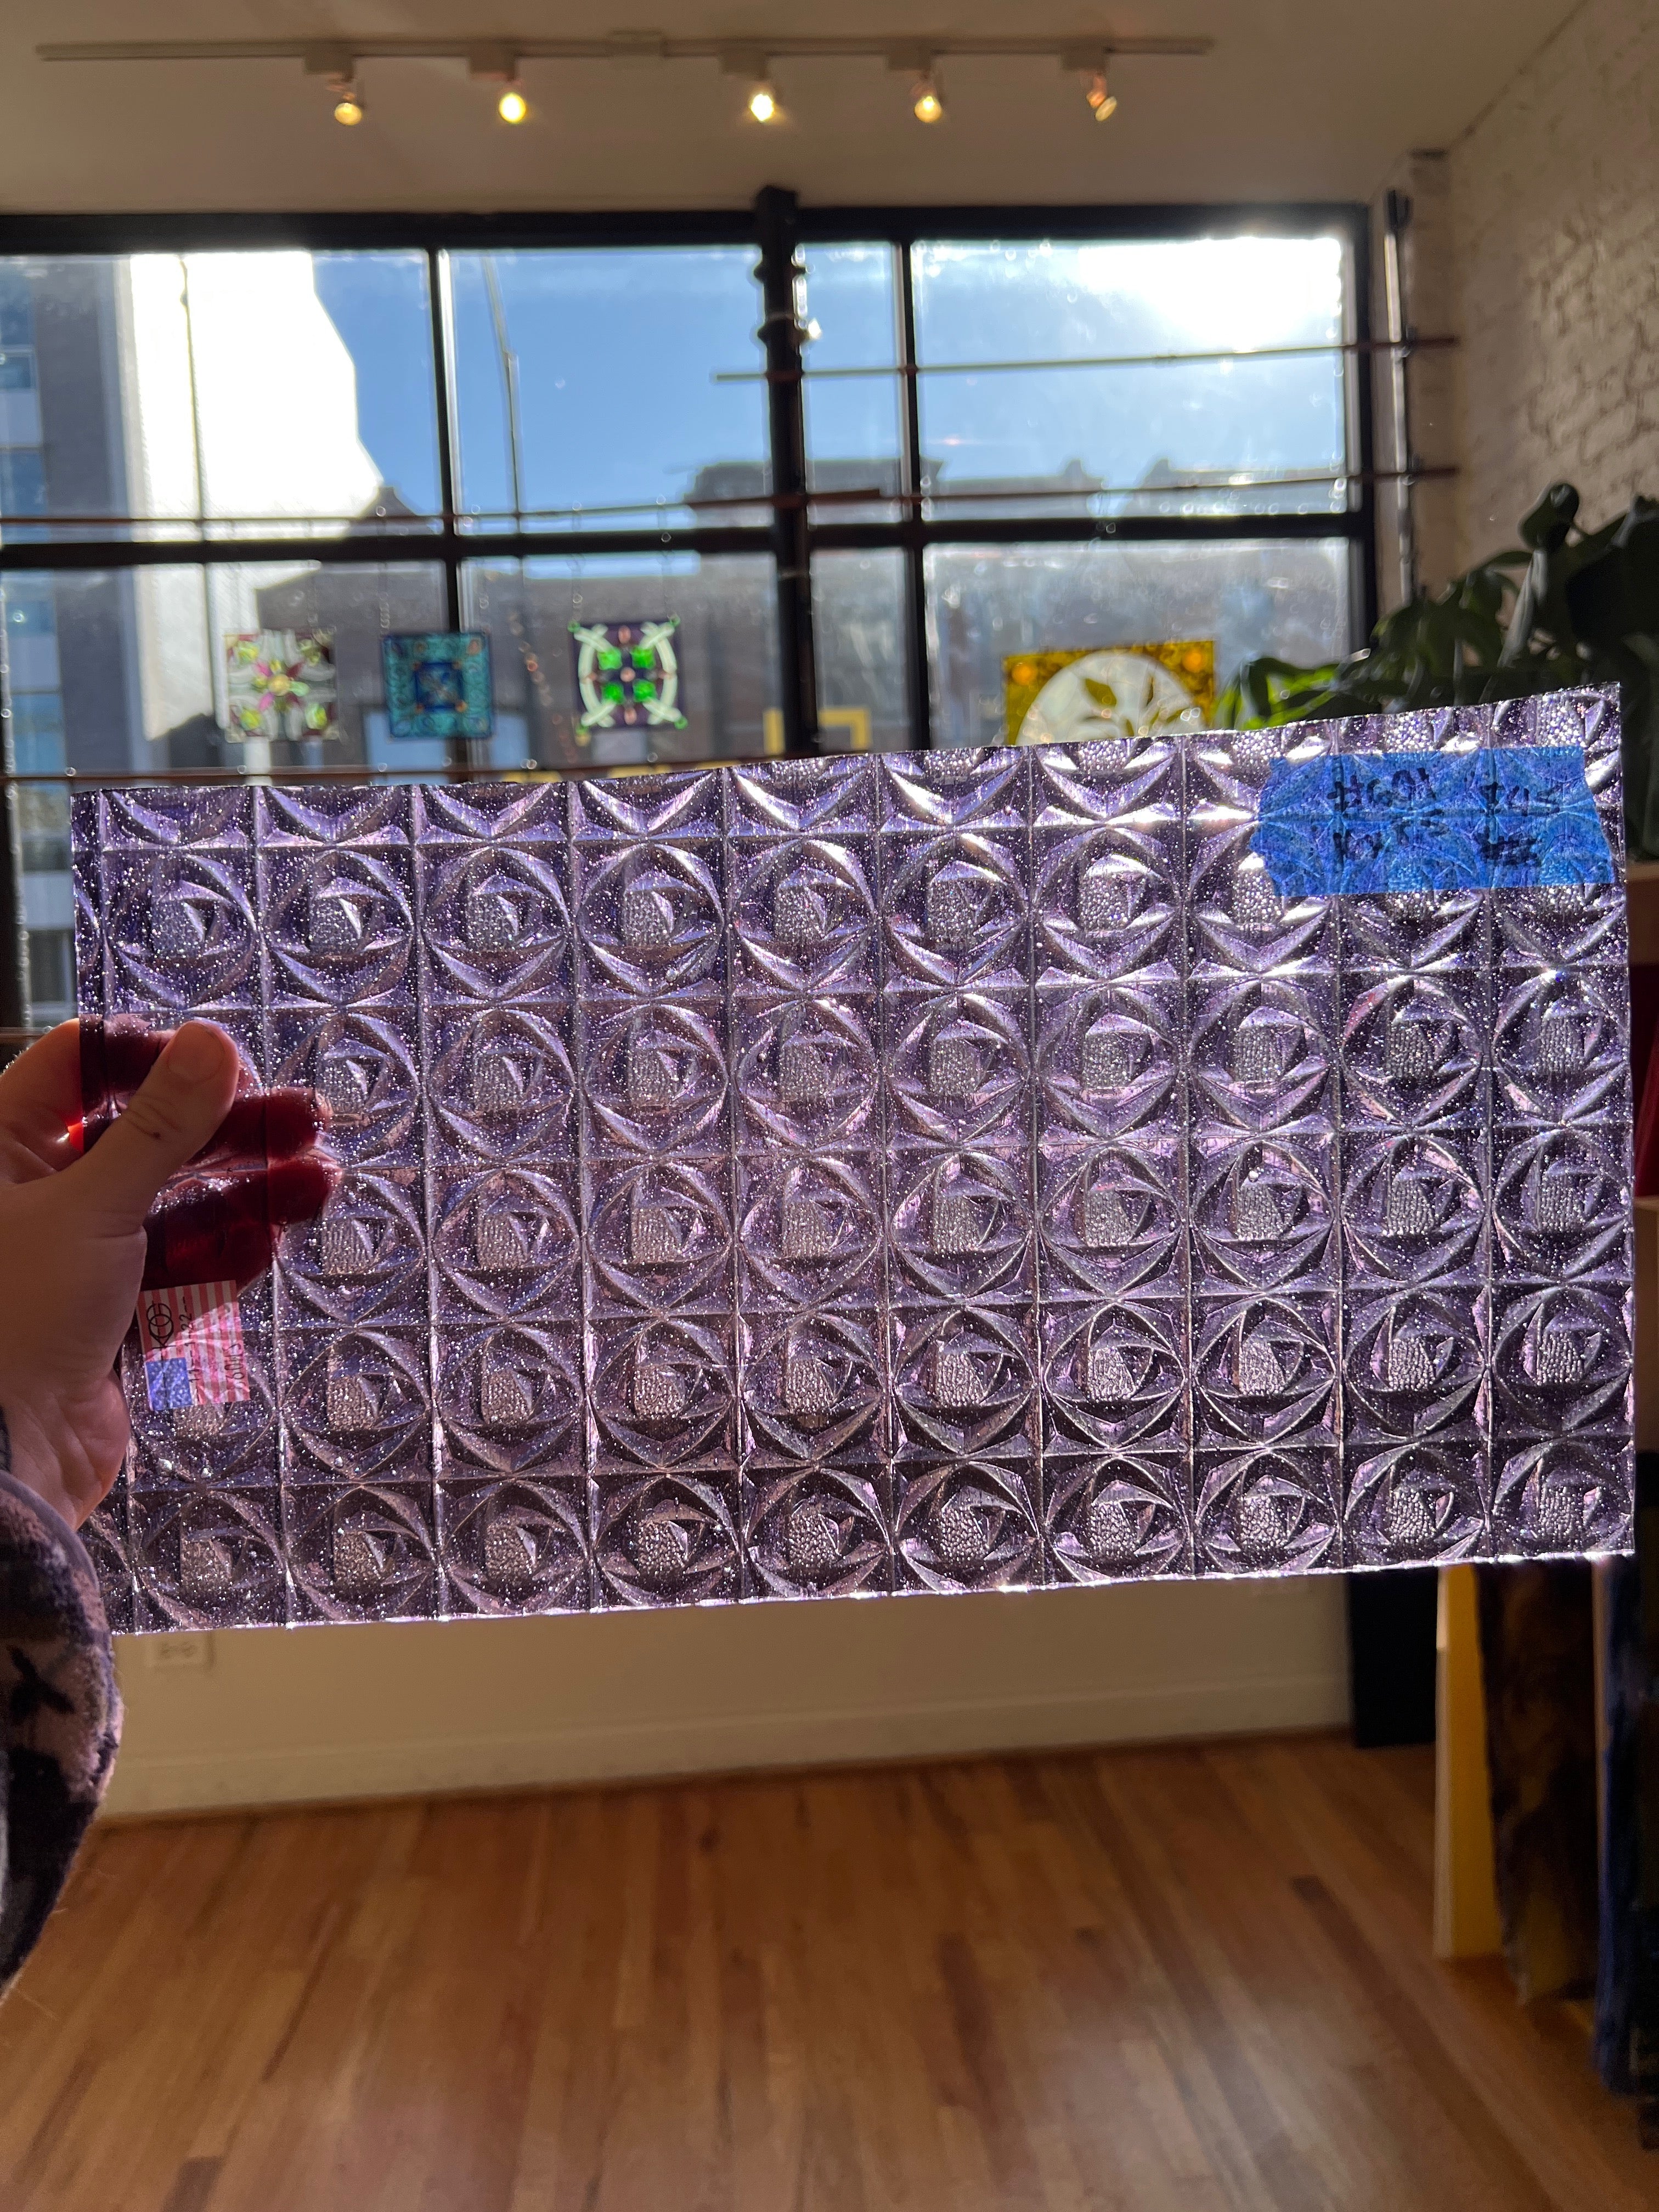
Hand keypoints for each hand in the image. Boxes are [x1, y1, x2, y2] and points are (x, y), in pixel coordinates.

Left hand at [0, 1021, 331, 1531]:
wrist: (8, 1459)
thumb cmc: (17, 1320)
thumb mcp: (93, 1205)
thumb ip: (160, 1126)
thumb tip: (212, 1043)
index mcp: (1, 1149)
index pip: (77, 1066)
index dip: (153, 1058)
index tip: (223, 1063)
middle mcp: (34, 1194)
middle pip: (143, 1135)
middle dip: (227, 1128)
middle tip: (304, 1118)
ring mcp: (78, 1255)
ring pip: (174, 1202)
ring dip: (247, 1188)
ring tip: (320, 1178)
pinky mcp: (115, 1312)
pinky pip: (181, 1264)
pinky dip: (230, 1248)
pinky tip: (281, 1230)